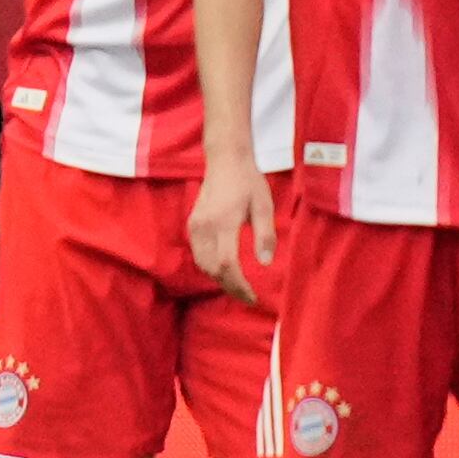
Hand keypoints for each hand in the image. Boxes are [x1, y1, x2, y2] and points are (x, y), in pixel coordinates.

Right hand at [188, 156, 275, 305]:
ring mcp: (195, 226)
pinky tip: (226, 270)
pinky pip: (199, 254)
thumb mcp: (264, 206)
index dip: (239, 285)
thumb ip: (266, 235)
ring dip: (219, 279)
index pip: (227, 264)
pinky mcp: (192, 225)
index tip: (253, 296)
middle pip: (213, 269)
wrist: (225, 161)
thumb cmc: (249, 182)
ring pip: (203, 264)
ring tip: (238, 286)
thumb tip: (265, 263)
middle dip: (230, 287)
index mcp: (224, 223)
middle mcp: (204, 227)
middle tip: (248, 297)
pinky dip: (211, 267)